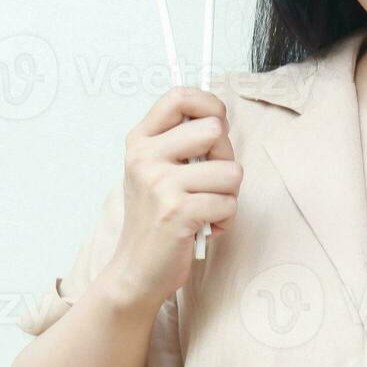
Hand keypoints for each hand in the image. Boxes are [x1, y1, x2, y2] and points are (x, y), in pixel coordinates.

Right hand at [110, 87, 241, 309]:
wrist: (136, 269)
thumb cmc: (156, 216)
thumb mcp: (155, 169)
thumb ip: (181, 142)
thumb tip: (221, 118)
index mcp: (140, 141)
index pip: (179, 96)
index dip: (210, 104)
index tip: (217, 124)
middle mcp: (145, 157)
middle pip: (215, 130)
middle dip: (226, 158)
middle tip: (209, 182)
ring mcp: (160, 184)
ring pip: (231, 171)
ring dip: (228, 195)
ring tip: (205, 208)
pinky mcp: (178, 212)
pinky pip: (229, 204)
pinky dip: (225, 220)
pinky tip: (204, 227)